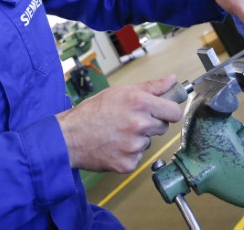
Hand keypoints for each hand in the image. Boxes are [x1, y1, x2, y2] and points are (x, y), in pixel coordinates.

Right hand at [56, 75, 181, 172]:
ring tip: (118, 132)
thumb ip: (151, 87)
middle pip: (163, 127)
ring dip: (138, 139)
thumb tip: (173, 80)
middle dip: (151, 124)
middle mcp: (140, 124)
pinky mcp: (128, 163)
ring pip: (148, 142)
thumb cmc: (92, 112)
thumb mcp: (121, 91)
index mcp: (140, 103)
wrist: (69, 137)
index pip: (174, 112)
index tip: (163, 112)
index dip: (169, 111)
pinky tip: (114, 145)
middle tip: (130, 120)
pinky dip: (128, 153)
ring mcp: (134, 146)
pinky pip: (137, 157)